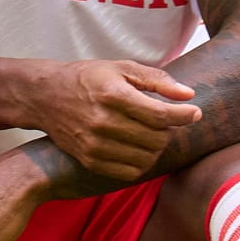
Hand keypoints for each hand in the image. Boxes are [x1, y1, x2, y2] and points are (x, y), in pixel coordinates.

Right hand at [21, 59, 199, 179]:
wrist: (45, 96)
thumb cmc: (88, 78)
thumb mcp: (120, 68)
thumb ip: (157, 80)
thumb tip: (188, 95)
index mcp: (112, 95)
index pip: (160, 115)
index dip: (184, 115)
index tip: (194, 112)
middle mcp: (103, 122)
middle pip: (157, 139)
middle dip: (169, 130)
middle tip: (164, 120)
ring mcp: (95, 145)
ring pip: (147, 158)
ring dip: (157, 147)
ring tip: (150, 133)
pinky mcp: (90, 160)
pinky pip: (131, 172)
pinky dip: (142, 162)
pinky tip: (137, 147)